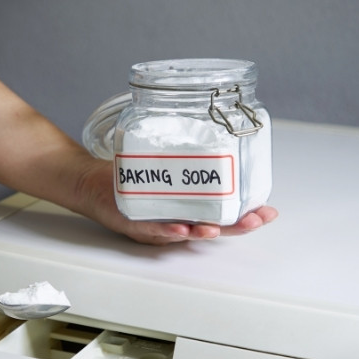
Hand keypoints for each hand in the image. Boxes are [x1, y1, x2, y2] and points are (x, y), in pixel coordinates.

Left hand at [74, 159, 277, 244]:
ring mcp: (154, 224)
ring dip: (202, 230)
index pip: (222, 214)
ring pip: (184, 232)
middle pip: (211, 228)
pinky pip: (151, 228)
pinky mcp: (132, 221)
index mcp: (187, 210)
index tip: (268, 211)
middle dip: (235, 226)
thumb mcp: (164, 163)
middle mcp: (175, 221)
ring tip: (216, 228)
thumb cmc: (129, 176)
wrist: (90, 182)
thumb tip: (215, 126)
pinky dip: (166, 230)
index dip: (247, 215)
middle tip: (255, 220)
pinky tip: (179, 228)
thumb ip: (187, 152)